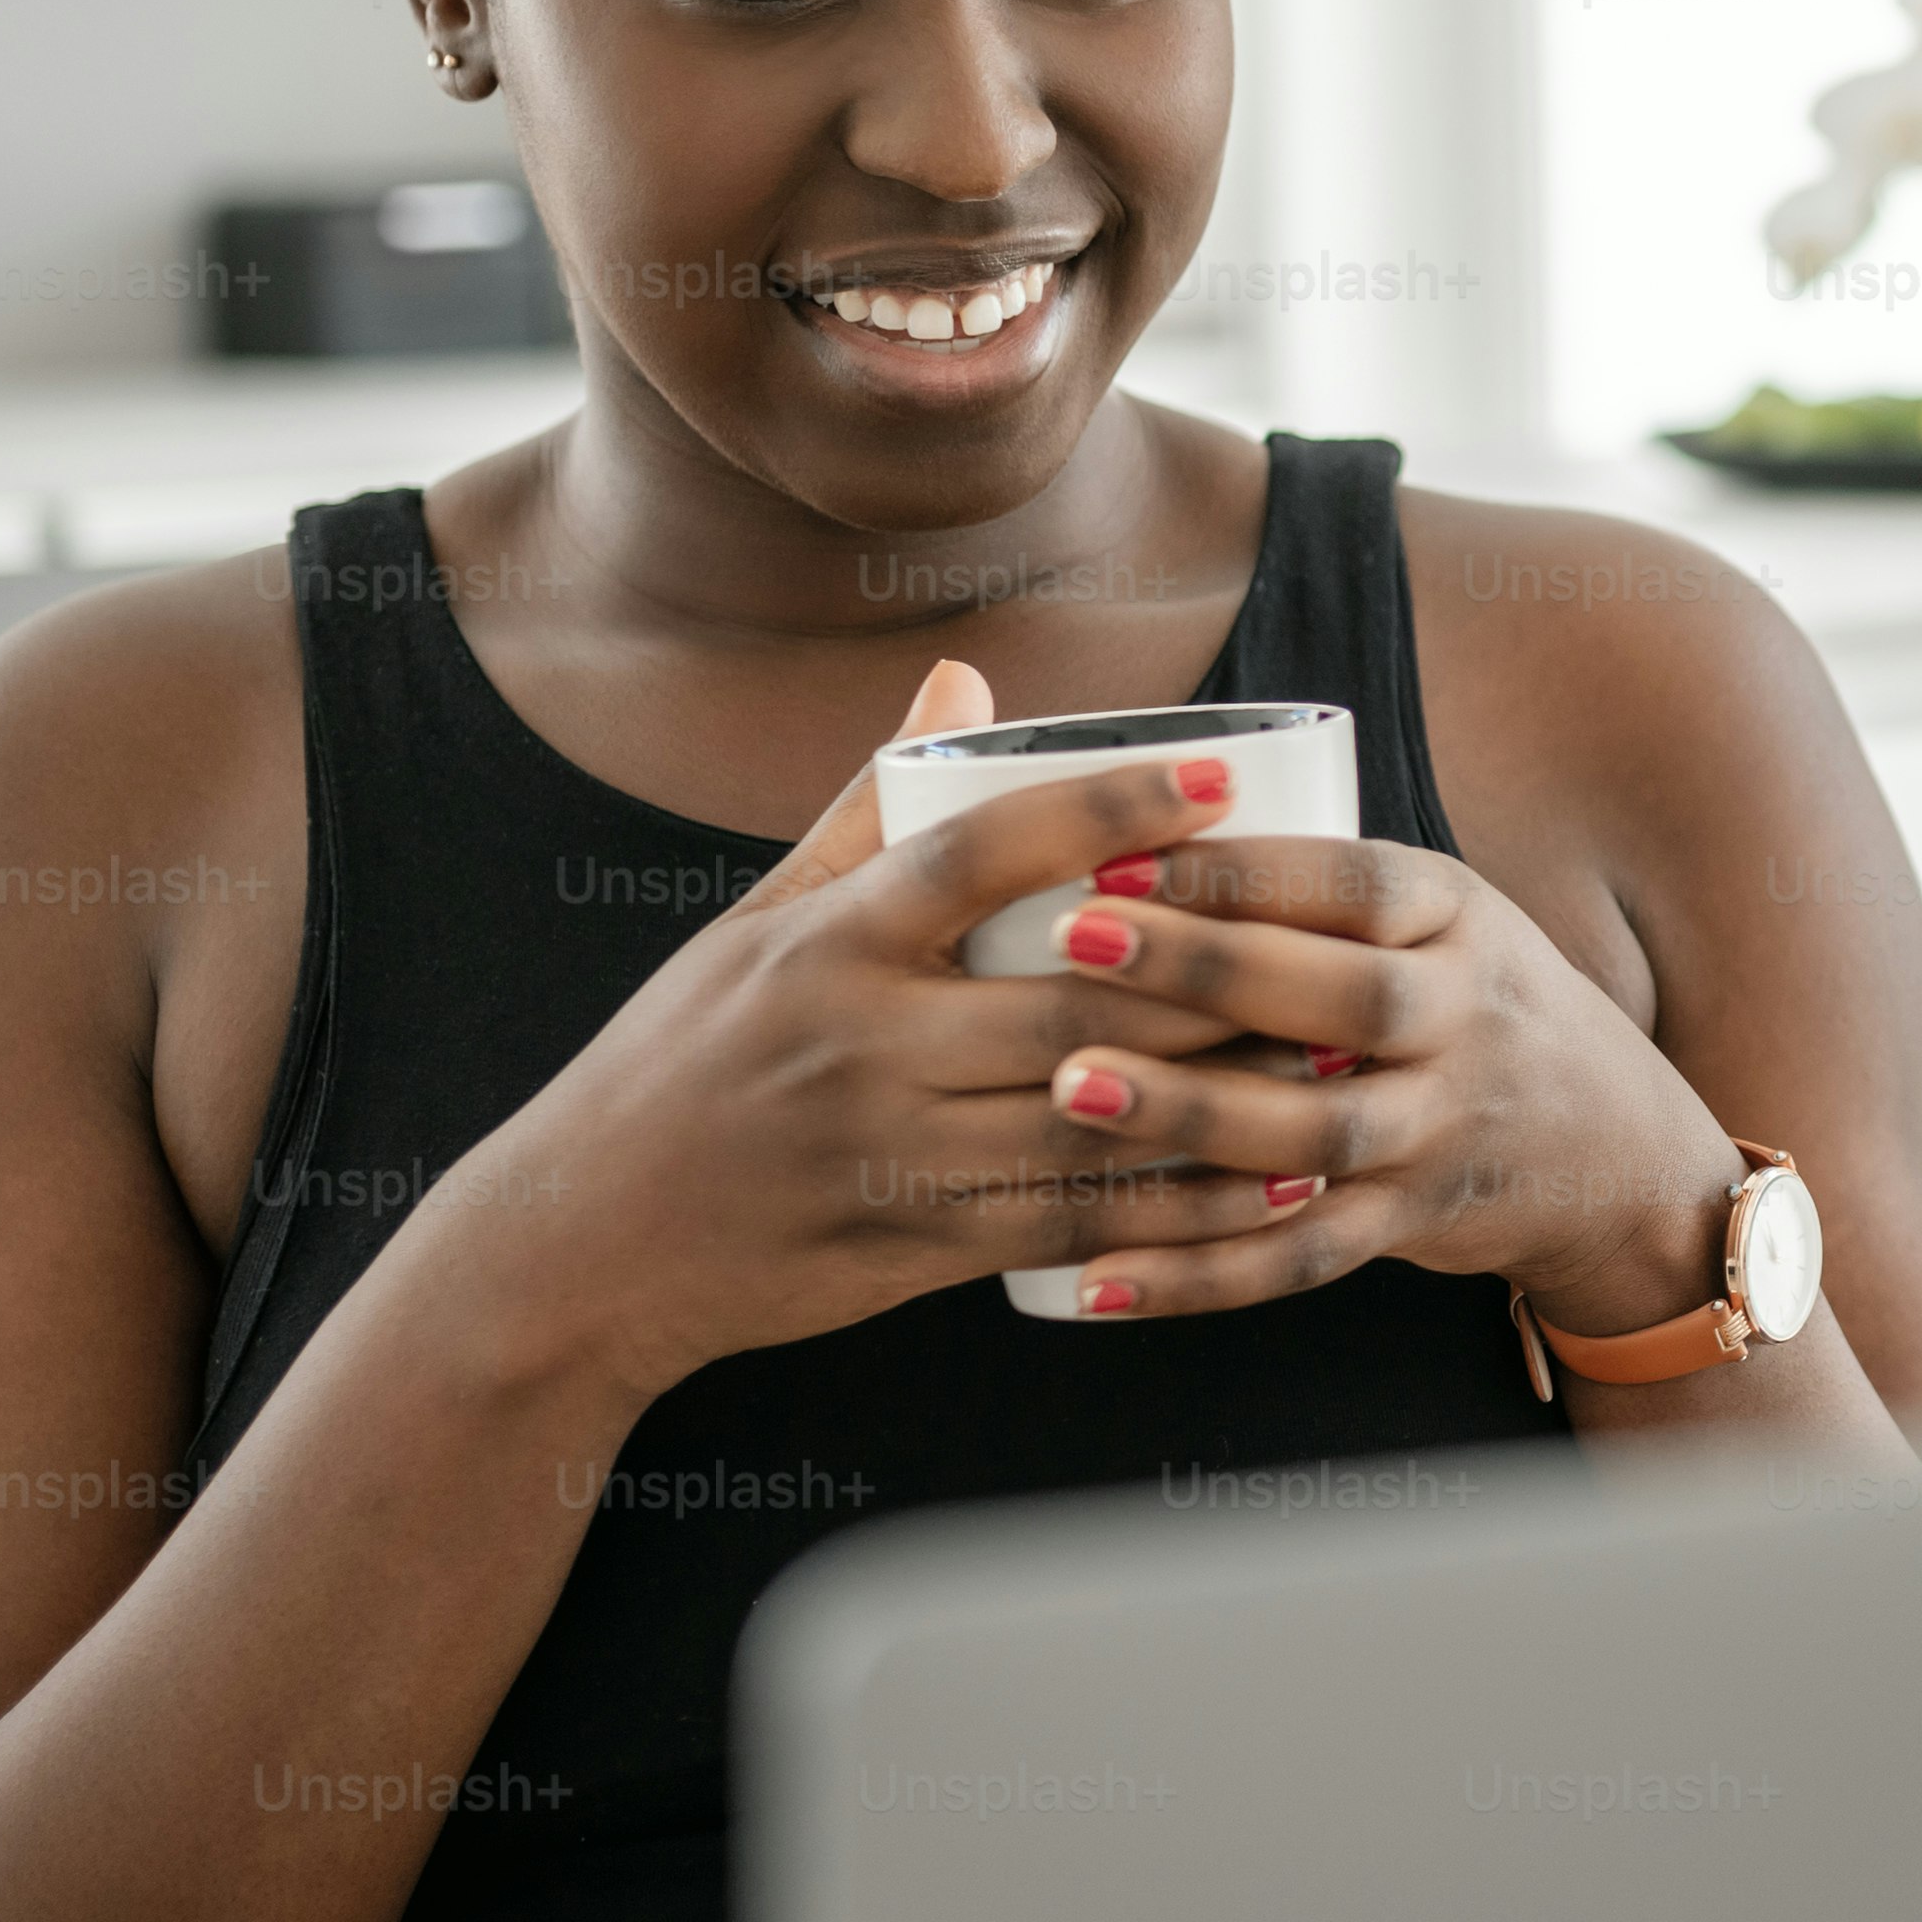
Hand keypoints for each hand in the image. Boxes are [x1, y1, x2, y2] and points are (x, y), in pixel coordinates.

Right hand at [452, 664, 1343, 1402]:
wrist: (579, 1245)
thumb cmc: (683, 1062)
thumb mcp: (757, 927)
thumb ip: (872, 811)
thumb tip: (968, 676)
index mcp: (826, 942)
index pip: (983, 849)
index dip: (1107, 808)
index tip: (1216, 779)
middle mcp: (858, 1040)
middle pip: (1078, 991)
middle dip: (1220, 973)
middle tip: (1333, 943)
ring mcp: (886, 1150)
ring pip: (1096, 1114)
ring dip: (1231, 1094)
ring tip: (1341, 1059)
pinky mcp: (911, 1246)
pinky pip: (1075, 1224)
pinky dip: (1182, 1207)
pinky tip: (1270, 1186)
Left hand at [1013, 831, 1748, 1335]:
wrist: (1610, 1147)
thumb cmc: (1472, 1000)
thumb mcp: (1438, 917)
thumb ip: (1317, 893)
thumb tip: (1118, 835)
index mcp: (1461, 918)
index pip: (1357, 882)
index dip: (1239, 870)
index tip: (1114, 854)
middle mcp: (1466, 1019)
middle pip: (1347, 998)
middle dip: (1207, 966)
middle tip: (1076, 936)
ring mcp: (1444, 1128)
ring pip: (1320, 1132)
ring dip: (1192, 1112)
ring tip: (1071, 1086)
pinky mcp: (1411, 1221)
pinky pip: (1301, 1257)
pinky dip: (1199, 1275)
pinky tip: (1096, 1280)